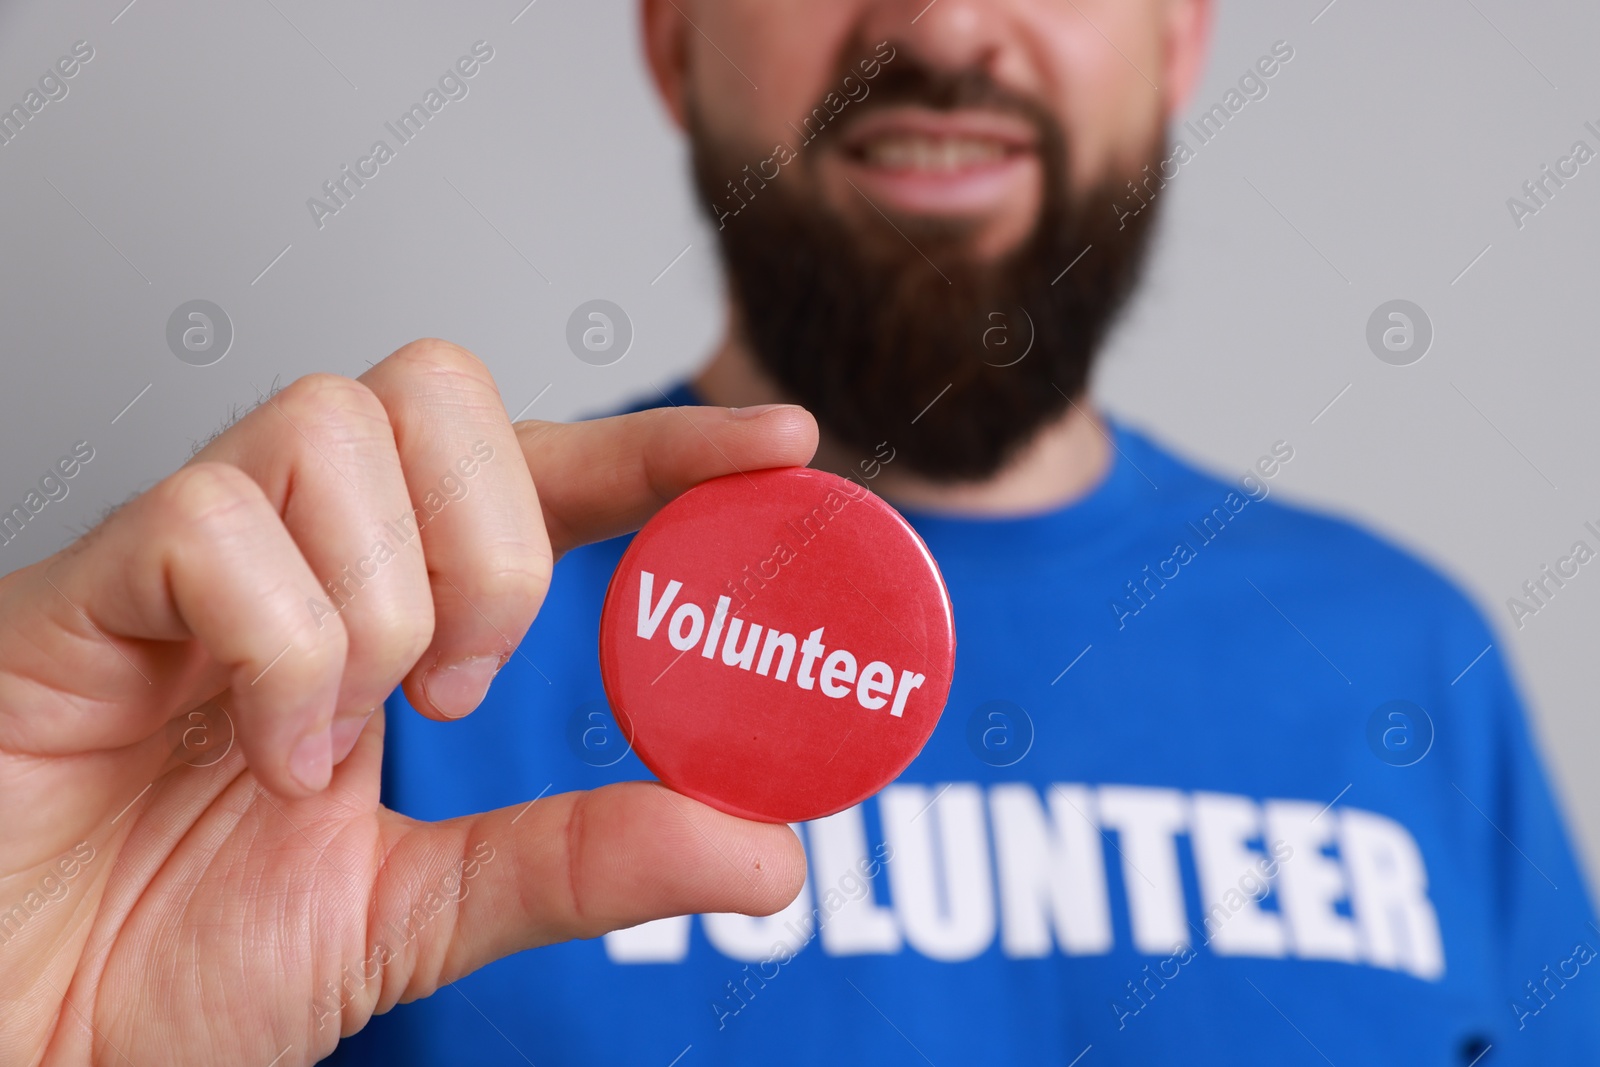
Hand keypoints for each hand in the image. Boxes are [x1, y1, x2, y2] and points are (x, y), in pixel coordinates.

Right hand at [0, 340, 814, 1065]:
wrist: (14, 1035)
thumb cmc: (161, 961)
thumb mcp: (416, 914)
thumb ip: (578, 862)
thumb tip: (762, 850)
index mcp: (373, 613)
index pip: (537, 475)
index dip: (662, 448)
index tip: (782, 445)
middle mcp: (285, 553)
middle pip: (438, 390)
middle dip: (497, 540)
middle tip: (461, 683)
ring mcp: (178, 559)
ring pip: (337, 426)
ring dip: (384, 600)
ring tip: (336, 730)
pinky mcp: (74, 590)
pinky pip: (210, 519)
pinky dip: (277, 643)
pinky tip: (257, 738)